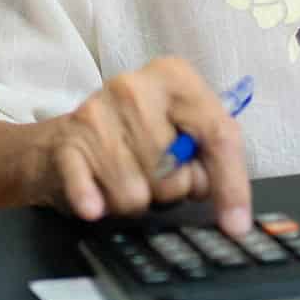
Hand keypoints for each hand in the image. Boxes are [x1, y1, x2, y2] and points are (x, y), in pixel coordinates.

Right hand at [30, 57, 252, 235]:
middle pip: (175, 172)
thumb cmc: (134, 137)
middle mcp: (135, 87)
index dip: (230, 183)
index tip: (235, 223)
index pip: (217, 133)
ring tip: (125, 178)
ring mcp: (96, 113)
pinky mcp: (66, 144)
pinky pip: (90, 192)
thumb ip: (212, 161)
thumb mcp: (181, 133)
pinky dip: (95, 203)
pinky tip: (95, 203)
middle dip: (169, 190)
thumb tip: (232, 211)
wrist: (64, 140)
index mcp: (174, 77)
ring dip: (134, 200)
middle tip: (154, 175)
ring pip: (136, 192)